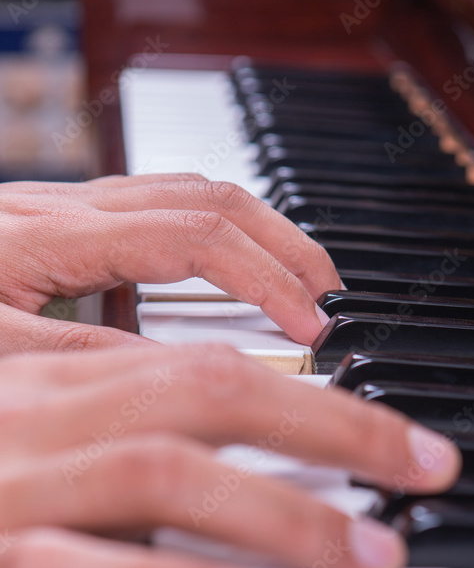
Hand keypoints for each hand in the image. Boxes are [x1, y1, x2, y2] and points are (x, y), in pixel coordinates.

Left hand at [0, 173, 340, 349]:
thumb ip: (87, 362)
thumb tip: (185, 374)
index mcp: (50, 235)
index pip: (194, 236)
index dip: (264, 279)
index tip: (310, 329)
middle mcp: (64, 210)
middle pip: (207, 194)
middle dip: (283, 242)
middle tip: (329, 294)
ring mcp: (62, 213)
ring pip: (188, 192)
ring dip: (257, 232)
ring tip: (300, 279)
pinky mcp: (58, 230)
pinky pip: (157, 213)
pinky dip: (213, 240)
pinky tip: (224, 280)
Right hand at [0, 344, 460, 567]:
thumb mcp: (32, 402)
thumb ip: (111, 402)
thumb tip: (220, 417)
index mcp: (59, 371)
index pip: (218, 363)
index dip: (323, 392)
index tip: (402, 437)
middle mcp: (44, 408)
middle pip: (212, 394)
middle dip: (339, 431)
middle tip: (428, 472)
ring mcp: (10, 477)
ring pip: (160, 470)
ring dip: (280, 510)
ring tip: (370, 552)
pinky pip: (67, 566)